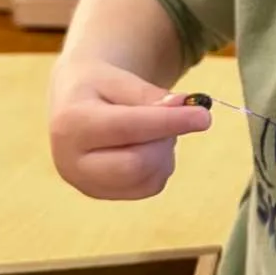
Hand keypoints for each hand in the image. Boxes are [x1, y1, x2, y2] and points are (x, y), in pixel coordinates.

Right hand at [49, 58, 210, 200]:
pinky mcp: (103, 195)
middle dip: (165, 140)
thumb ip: (152, 96)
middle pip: (136, 164)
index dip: (169, 122)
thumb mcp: (120, 79)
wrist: (73, 105)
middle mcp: (71, 161)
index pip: (128, 127)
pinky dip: (160, 166)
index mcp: (71, 124)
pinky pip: (149, 187)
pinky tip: (147, 146)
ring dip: (164, 152)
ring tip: (153, 129)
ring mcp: (85, 184)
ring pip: (146, 179)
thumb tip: (187, 107)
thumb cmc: (99, 87)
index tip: (204, 116)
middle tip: (173, 117)